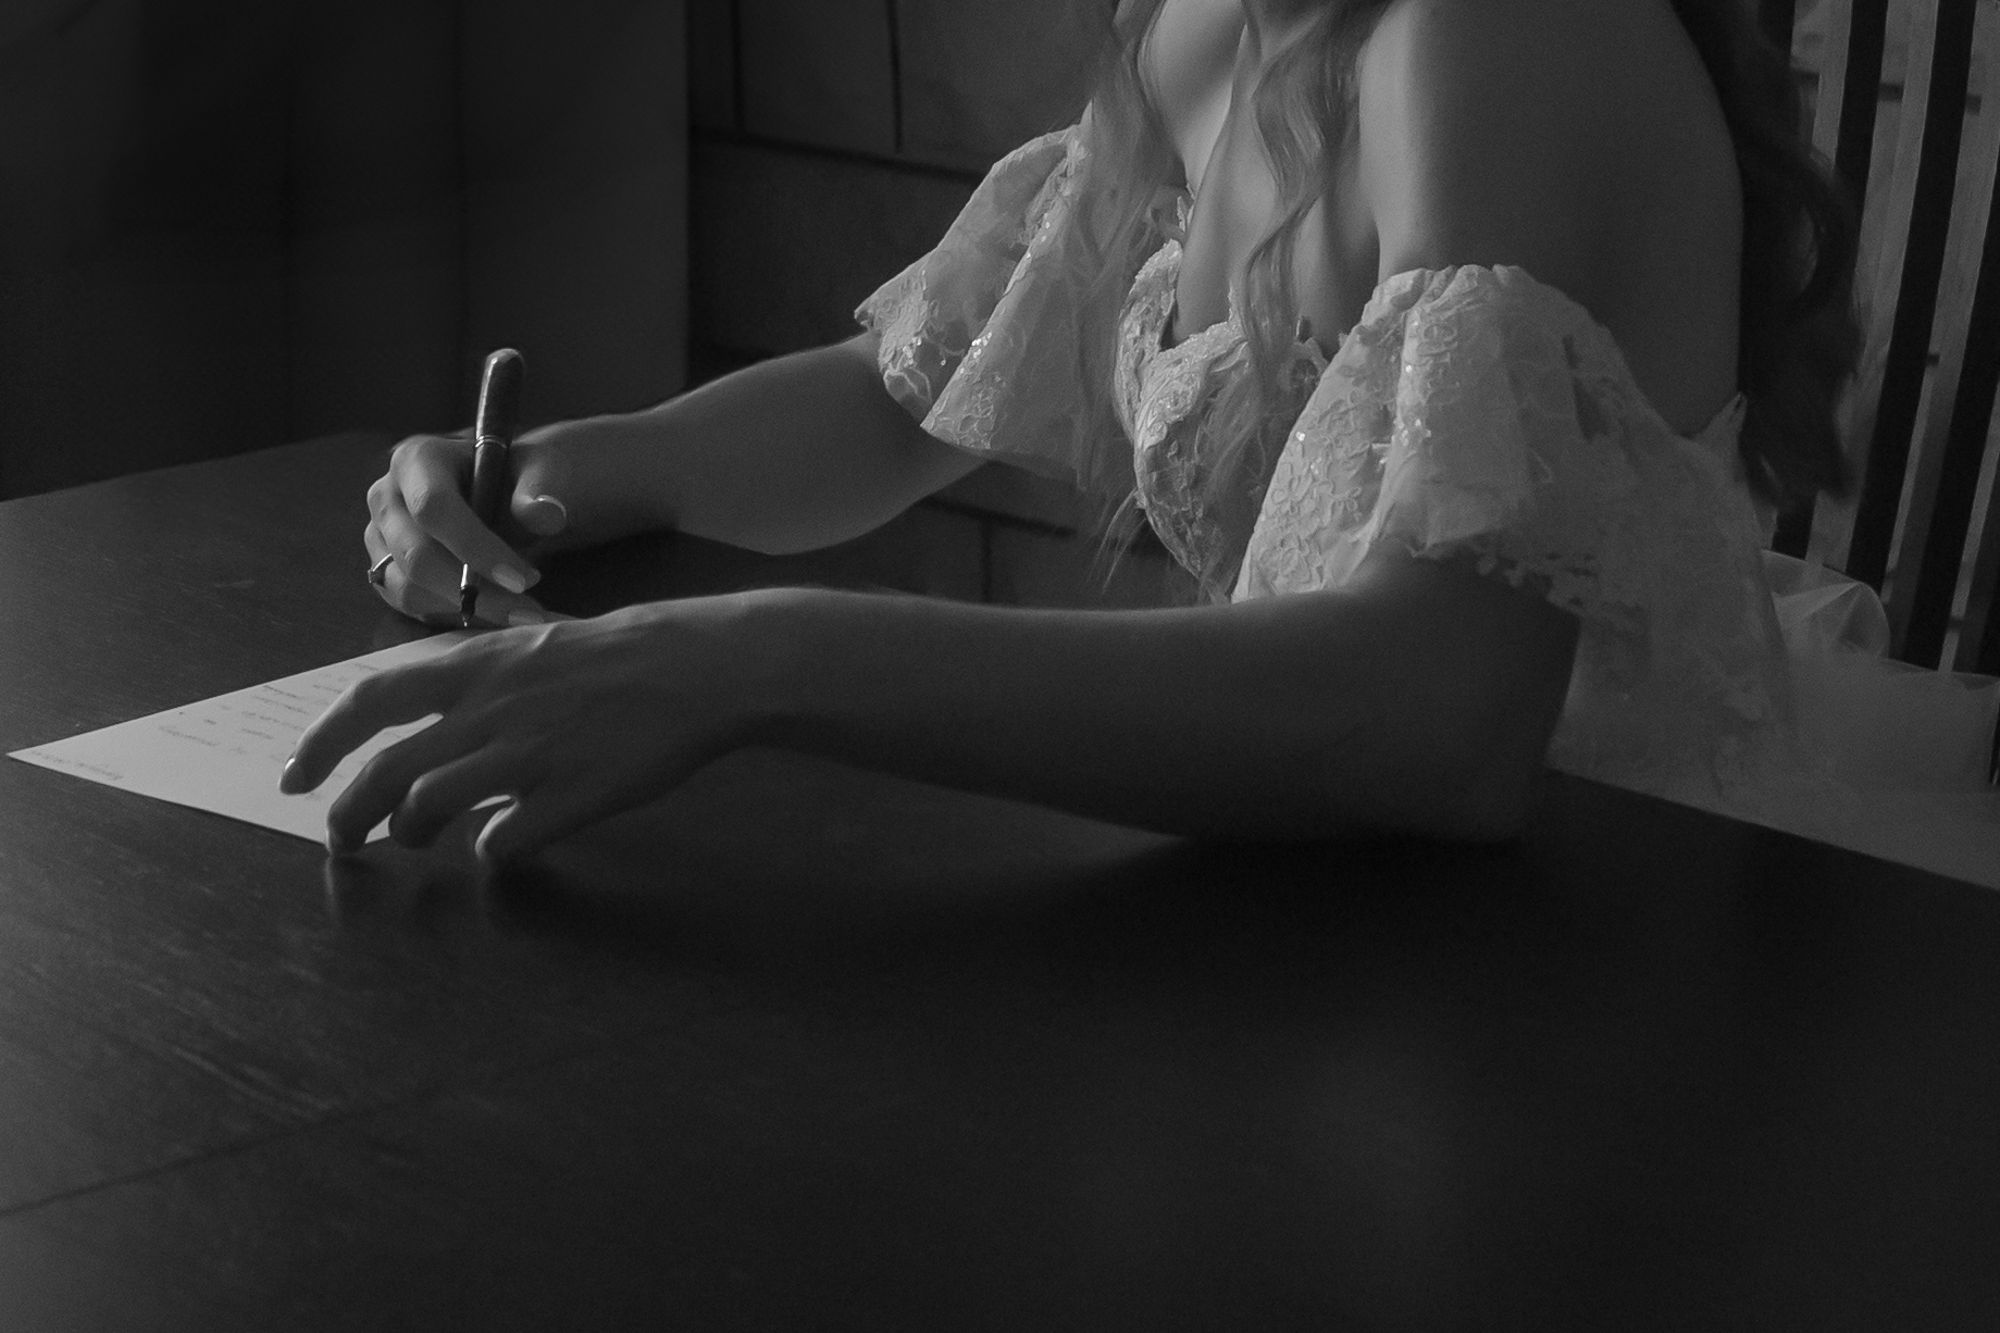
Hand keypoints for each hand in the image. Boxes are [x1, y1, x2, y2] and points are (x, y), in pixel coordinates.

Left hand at [279, 598, 761, 862]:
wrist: (697, 668)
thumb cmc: (622, 655)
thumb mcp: (535, 644)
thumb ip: (481, 678)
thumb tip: (434, 714)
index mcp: (477, 667)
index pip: (371, 699)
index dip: (322, 742)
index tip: (295, 778)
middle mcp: (489, 710)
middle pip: (387, 772)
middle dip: (348, 815)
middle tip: (340, 841)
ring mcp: (527, 755)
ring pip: (430, 809)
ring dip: (410, 833)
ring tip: (414, 839)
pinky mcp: (568, 796)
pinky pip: (501, 842)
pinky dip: (488, 852)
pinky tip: (498, 848)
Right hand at [365, 424, 578, 625]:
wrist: (507, 493)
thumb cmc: (520, 477)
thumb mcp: (540, 469)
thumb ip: (541, 488)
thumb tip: (545, 514)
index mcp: (418, 459)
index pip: (433, 507)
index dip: (475, 548)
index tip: (523, 580)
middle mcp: (387, 498)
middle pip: (416, 556)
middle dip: (475, 591)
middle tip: (530, 611)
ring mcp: (381, 538)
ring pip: (409, 590)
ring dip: (468, 610)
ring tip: (520, 612)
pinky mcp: (385, 571)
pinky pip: (412, 607)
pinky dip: (456, 616)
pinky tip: (495, 612)